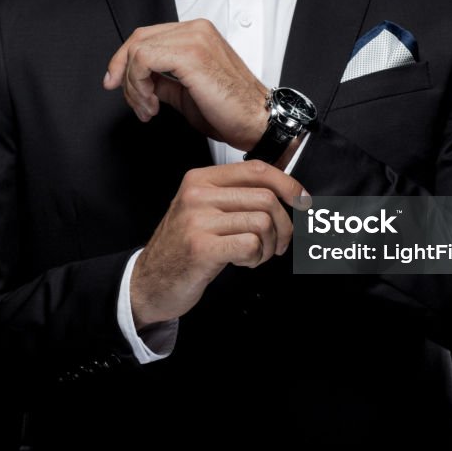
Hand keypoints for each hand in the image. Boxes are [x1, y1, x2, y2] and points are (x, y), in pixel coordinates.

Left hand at [103, 19, 268, 150]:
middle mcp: (196, 30)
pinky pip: (144, 60)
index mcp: (197, 34)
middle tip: (133, 101)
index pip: (146, 36)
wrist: (256, 122)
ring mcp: (194, 38)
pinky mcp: (190, 54)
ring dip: (133, 86)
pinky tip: (153, 105)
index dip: (123, 60)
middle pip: (138, 39)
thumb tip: (140, 81)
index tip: (116, 83)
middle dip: (123, 73)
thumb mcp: (185, 91)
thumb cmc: (231, 110)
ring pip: (137, 51)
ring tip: (147, 108)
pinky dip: (139, 85)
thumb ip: (162, 79)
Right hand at [130, 161, 309, 327]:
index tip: (302, 201)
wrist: (149, 281)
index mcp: (201, 179)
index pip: (256, 170)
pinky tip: (243, 262)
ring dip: (269, 246)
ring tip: (255, 255)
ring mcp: (198, 221)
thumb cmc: (182, 248)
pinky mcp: (202, 248)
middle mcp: (198, 194)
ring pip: (262, 223)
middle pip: (266, 198)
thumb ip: (235, 197)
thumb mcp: (203, 211)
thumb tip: (285, 192)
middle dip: (284, 226)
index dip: (288, 184)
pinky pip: (251, 245)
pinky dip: (256, 258)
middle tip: (279, 244)